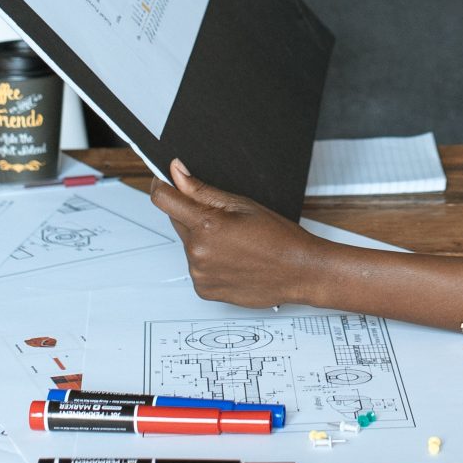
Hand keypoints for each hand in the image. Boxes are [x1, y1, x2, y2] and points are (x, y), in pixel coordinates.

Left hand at [151, 159, 328, 308]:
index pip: (163, 199)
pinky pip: (197, 267)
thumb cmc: (279, 238)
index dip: (163, 185)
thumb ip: (202, 190)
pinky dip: (209, 262)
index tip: (166, 181)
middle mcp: (197, 252)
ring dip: (202, 240)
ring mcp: (199, 274)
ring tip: (235, 244)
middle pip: (177, 221)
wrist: (299, 272)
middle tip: (225, 220)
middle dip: (194, 216)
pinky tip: (232, 260)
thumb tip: (176, 172)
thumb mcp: (242, 204)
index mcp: (206, 225)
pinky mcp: (203, 290)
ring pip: (188, 245)